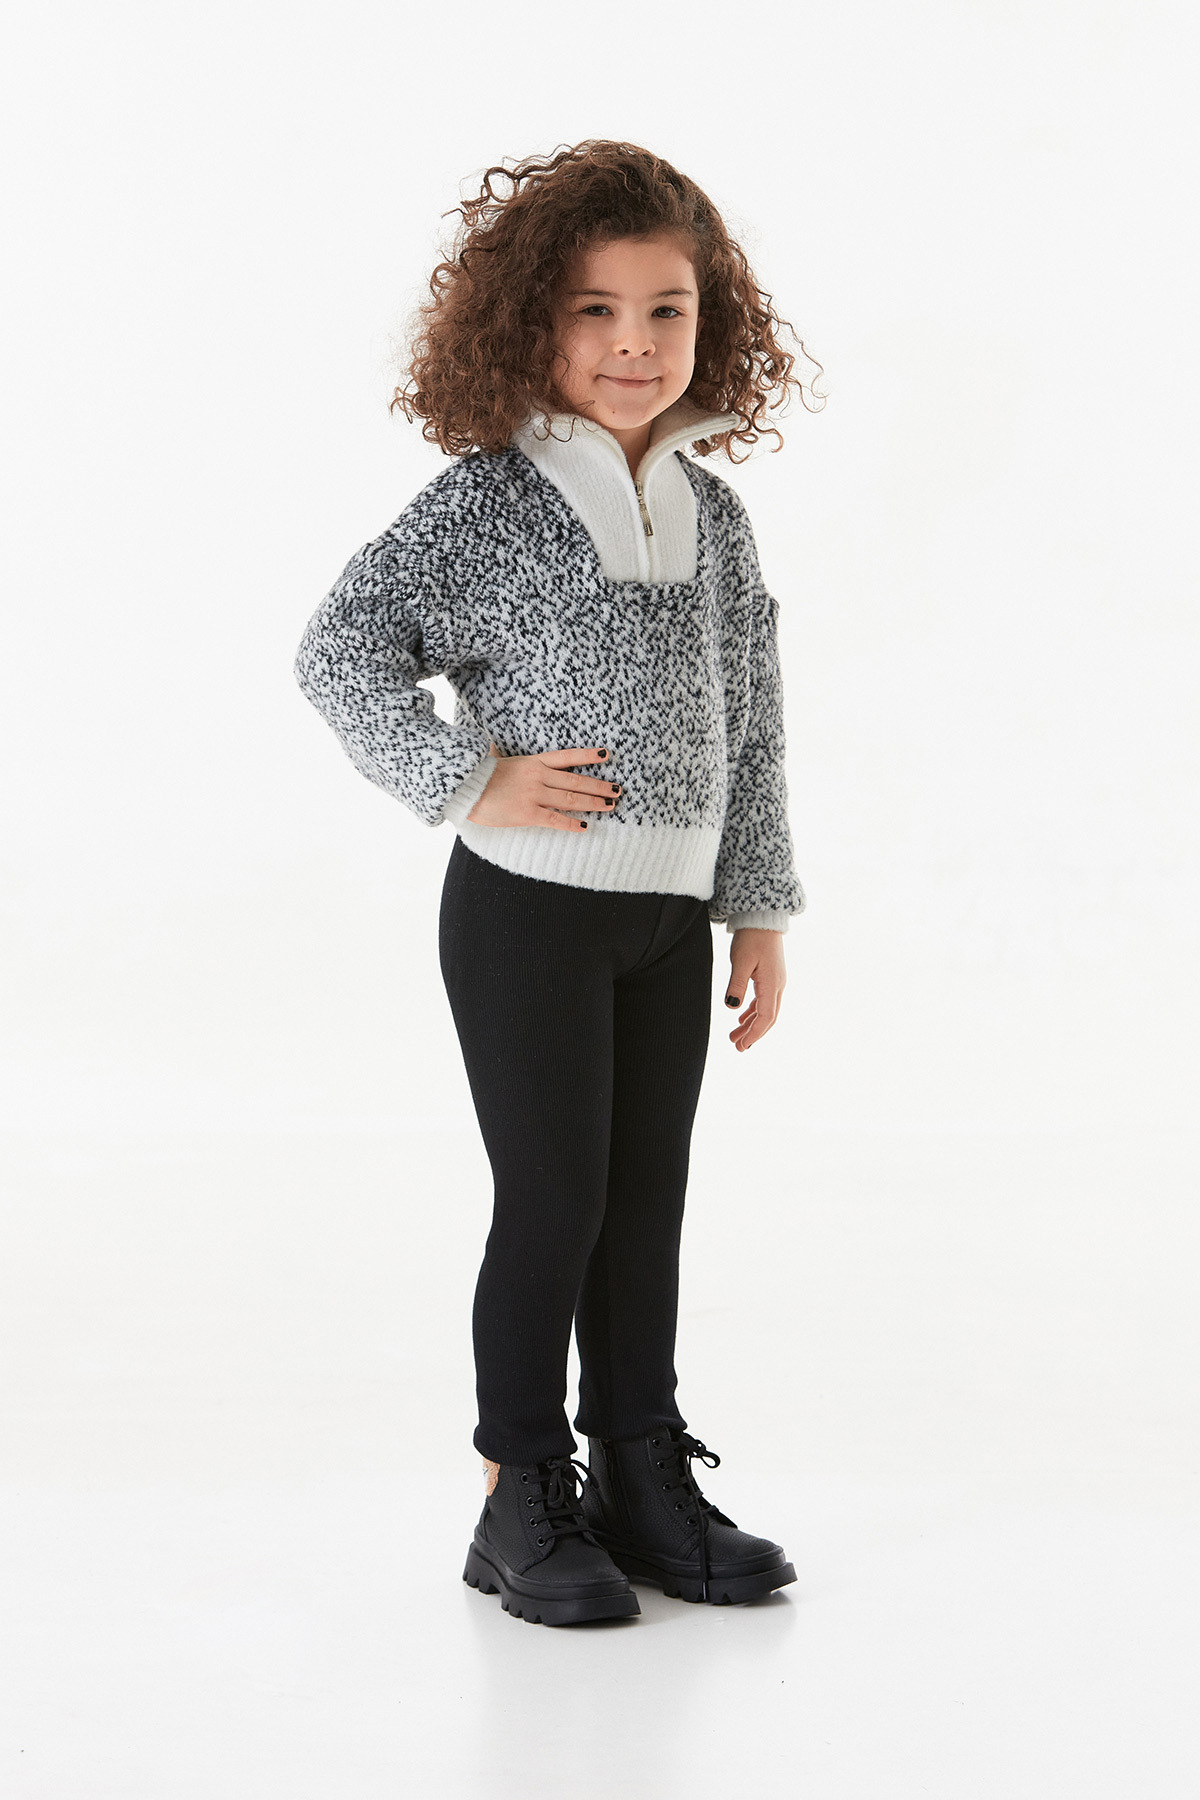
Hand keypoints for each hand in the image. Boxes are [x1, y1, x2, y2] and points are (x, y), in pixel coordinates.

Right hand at [466, 742, 621, 830]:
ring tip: (610, 805)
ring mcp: (534, 795)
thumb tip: (492, 746)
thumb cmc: (478, 776)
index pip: (567, 756)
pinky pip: (556, 819)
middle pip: (577, 780)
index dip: (589, 755)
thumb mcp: (494, 759)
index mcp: (533, 761)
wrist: (464, 789)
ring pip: (572, 799)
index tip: (607, 754)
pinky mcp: (528, 813)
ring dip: (593, 803)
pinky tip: (585, 826)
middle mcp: (538, 776)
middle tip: (617, 790)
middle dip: (599, 786)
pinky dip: (572, 823)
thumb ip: (500, 753)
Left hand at [723, 929, 785, 1051]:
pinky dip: (754, 1011)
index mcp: (772, 984)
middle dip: (753, 1033)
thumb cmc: (752, 936)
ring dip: (751, 1024)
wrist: (762, 917)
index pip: (766, 1017)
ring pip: (766, 1010)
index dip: (754, 1034)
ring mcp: (776, 981)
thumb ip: (736, 984)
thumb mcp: (741, 961)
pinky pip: (764, 1000)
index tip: (742, 1045)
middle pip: (768, 1017)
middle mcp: (778, 985)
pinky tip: (742, 1017)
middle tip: (737, 1047)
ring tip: (734, 1035)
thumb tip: (732, 1007)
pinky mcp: (771, 976)